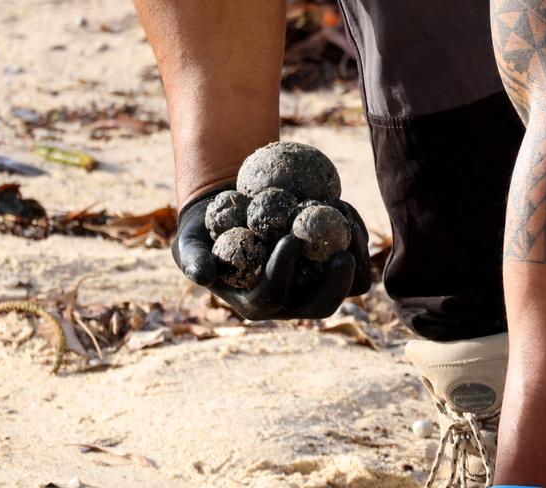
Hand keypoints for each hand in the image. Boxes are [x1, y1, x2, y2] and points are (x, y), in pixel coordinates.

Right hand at [172, 188, 370, 319]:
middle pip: (321, 305)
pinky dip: (354, 233)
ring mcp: (313, 284)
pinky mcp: (330, 265)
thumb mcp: (189, 242)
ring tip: (346, 216)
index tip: (289, 239)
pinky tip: (345, 206)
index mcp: (255, 301)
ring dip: (356, 255)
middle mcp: (289, 301)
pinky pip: (355, 258)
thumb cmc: (207, 230)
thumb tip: (202, 276)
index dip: (282, 272)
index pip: (272, 297)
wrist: (231, 213)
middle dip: (336, 284)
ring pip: (348, 285)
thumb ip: (192, 258)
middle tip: (343, 252)